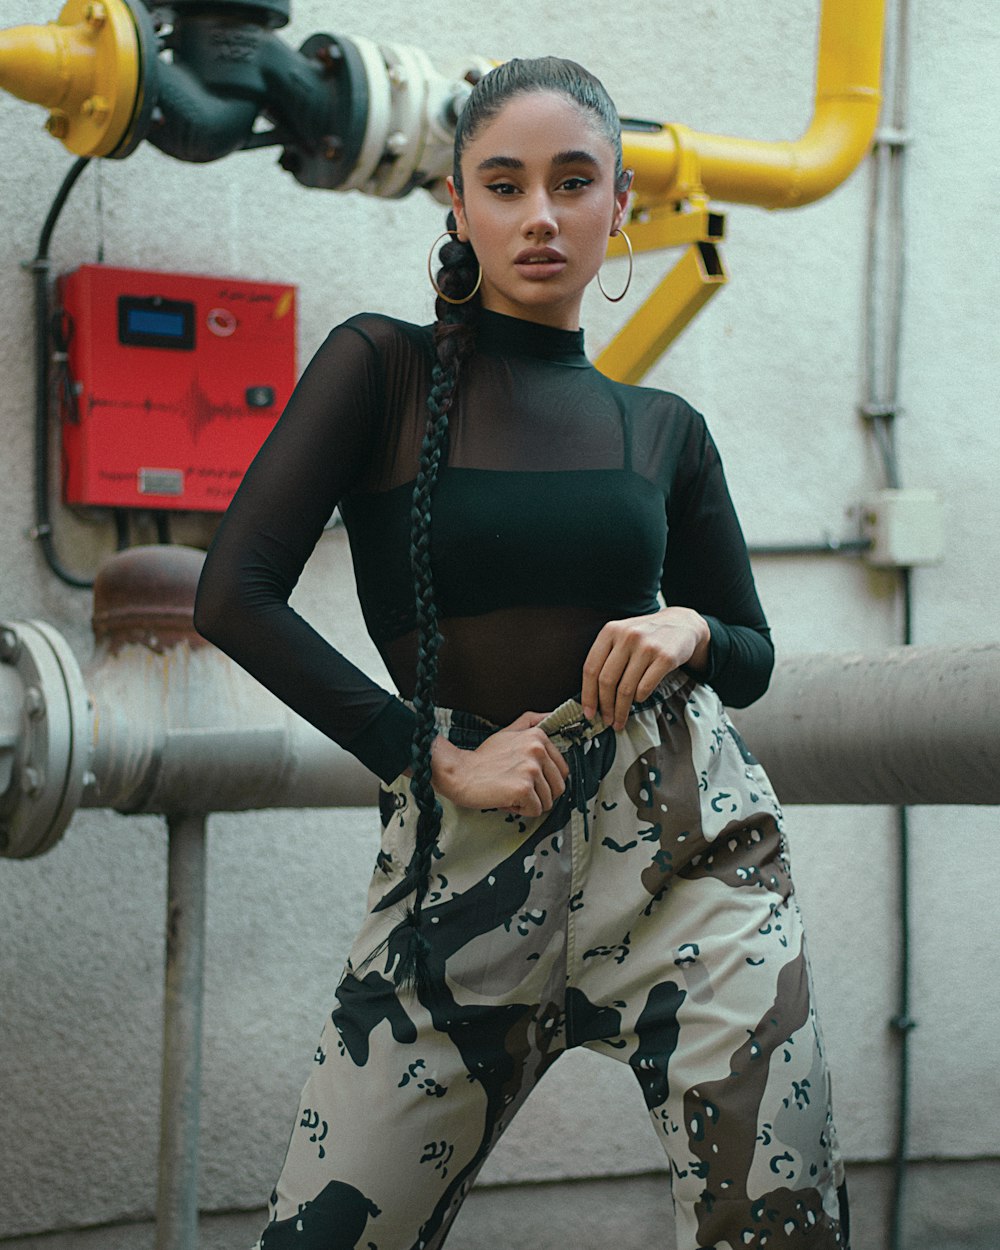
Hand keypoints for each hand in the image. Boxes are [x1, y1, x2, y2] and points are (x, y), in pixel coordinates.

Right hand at [431, 711, 568, 815]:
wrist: (459, 773)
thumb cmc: (483, 757)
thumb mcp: (509, 731)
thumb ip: (531, 721)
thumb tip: (551, 715)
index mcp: (538, 737)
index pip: (562, 770)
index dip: (544, 780)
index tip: (524, 776)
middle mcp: (538, 750)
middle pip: (558, 787)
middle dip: (540, 794)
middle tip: (517, 787)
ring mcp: (531, 770)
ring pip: (548, 801)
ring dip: (529, 803)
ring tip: (510, 790)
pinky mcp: (524, 789)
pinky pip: (536, 810)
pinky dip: (521, 810)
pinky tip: (506, 798)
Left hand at [581, 607, 710, 730]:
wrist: (681, 624)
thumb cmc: (645, 636)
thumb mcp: (621, 636)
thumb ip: (605, 658)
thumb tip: (591, 697)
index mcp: (610, 631)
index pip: (591, 668)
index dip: (587, 694)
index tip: (588, 713)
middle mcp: (627, 636)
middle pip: (607, 681)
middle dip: (605, 706)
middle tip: (607, 720)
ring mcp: (647, 646)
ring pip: (626, 688)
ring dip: (621, 710)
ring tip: (620, 720)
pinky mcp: (665, 657)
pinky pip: (645, 687)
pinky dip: (640, 698)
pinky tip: (639, 700)